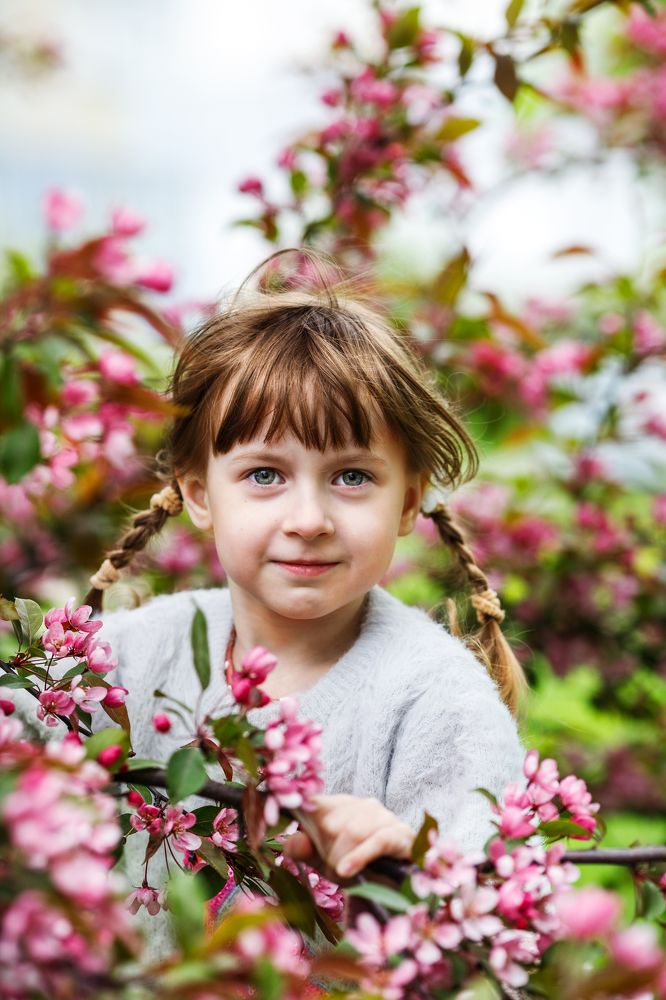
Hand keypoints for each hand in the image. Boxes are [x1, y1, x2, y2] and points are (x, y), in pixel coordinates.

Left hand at [285, 794, 413, 879]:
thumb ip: (307, 851)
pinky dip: (359, 856)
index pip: (316, 802)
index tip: (286, 813)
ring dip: (343, 856)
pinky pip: (377, 840)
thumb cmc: (357, 868)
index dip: (302, 810)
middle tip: (330, 868)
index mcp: (342, 806)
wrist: (396, 887)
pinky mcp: (401, 834)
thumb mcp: (326, 862)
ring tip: (342, 873)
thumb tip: (289, 841)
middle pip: (332, 821)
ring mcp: (385, 817)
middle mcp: (363, 805)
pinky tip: (346, 870)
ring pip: (353, 831)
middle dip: (326, 849)